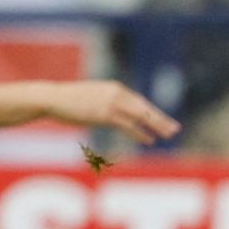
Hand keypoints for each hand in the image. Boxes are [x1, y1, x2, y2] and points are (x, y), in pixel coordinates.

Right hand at [39, 80, 180, 144]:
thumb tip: (102, 112)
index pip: (138, 101)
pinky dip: (140, 133)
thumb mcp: (87, 98)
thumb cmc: (66, 100)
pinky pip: (128, 125)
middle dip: (161, 119)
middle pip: (144, 107)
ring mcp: (111, 103)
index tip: (161, 120)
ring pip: (140, 115)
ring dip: (157, 125)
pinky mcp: (105, 114)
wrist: (53, 98)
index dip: (151, 112)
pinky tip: (150, 140)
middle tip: (175, 128)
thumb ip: (100, 103)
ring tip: (169, 134)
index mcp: (114, 88)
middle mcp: (116, 93)